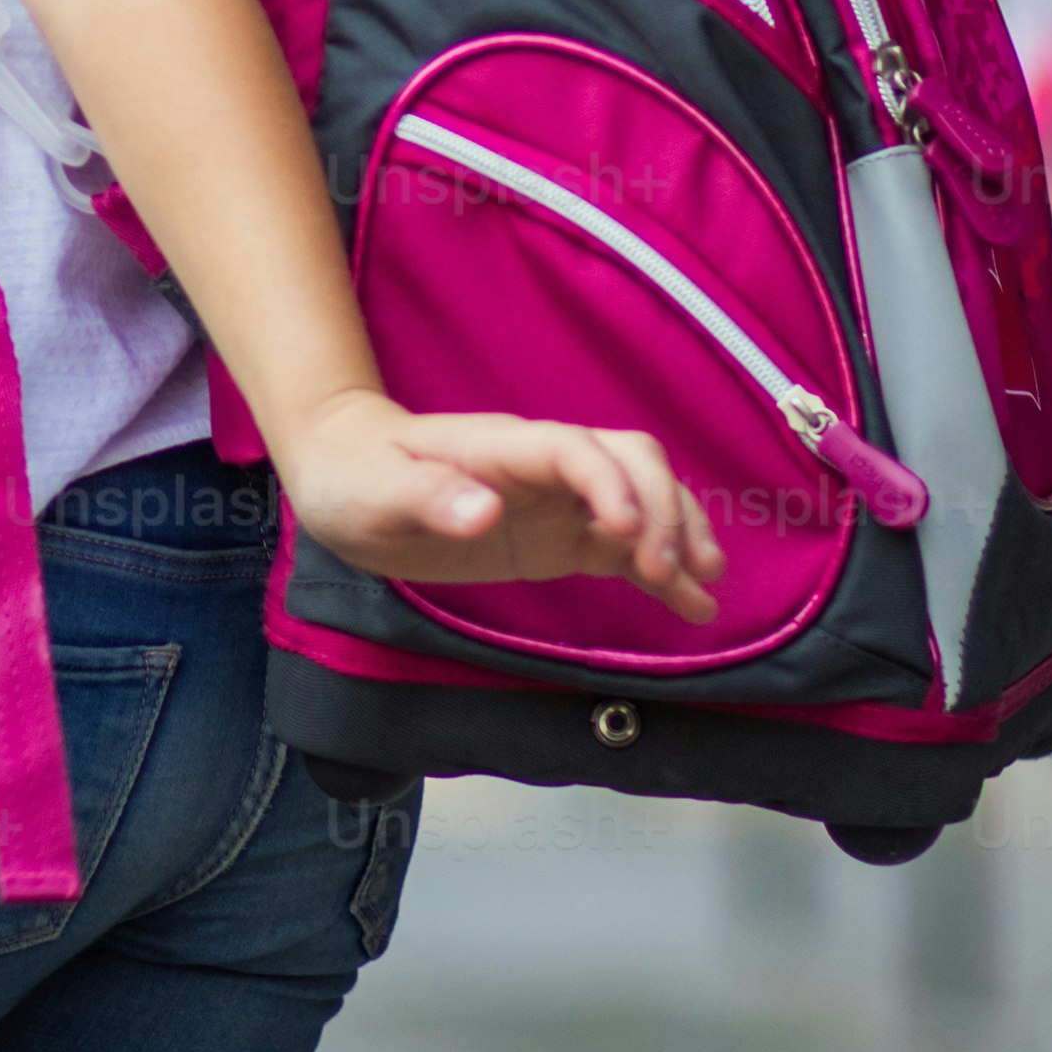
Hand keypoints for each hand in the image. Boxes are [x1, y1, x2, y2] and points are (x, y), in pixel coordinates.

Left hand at [277, 387, 717, 620]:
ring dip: (680, 533)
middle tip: (665, 570)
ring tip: (704, 587)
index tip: (624, 533)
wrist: (347, 477)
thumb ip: (430, 499)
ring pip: (644, 498)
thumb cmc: (357, 477)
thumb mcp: (376, 494)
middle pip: (629, 462)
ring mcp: (558, 500)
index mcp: (502, 446)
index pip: (574, 449)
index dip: (609, 482)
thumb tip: (484, 514)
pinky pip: (625, 548)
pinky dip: (664, 573)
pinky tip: (694, 606)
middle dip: (661, 508)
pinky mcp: (560, 537)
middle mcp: (543, 466)